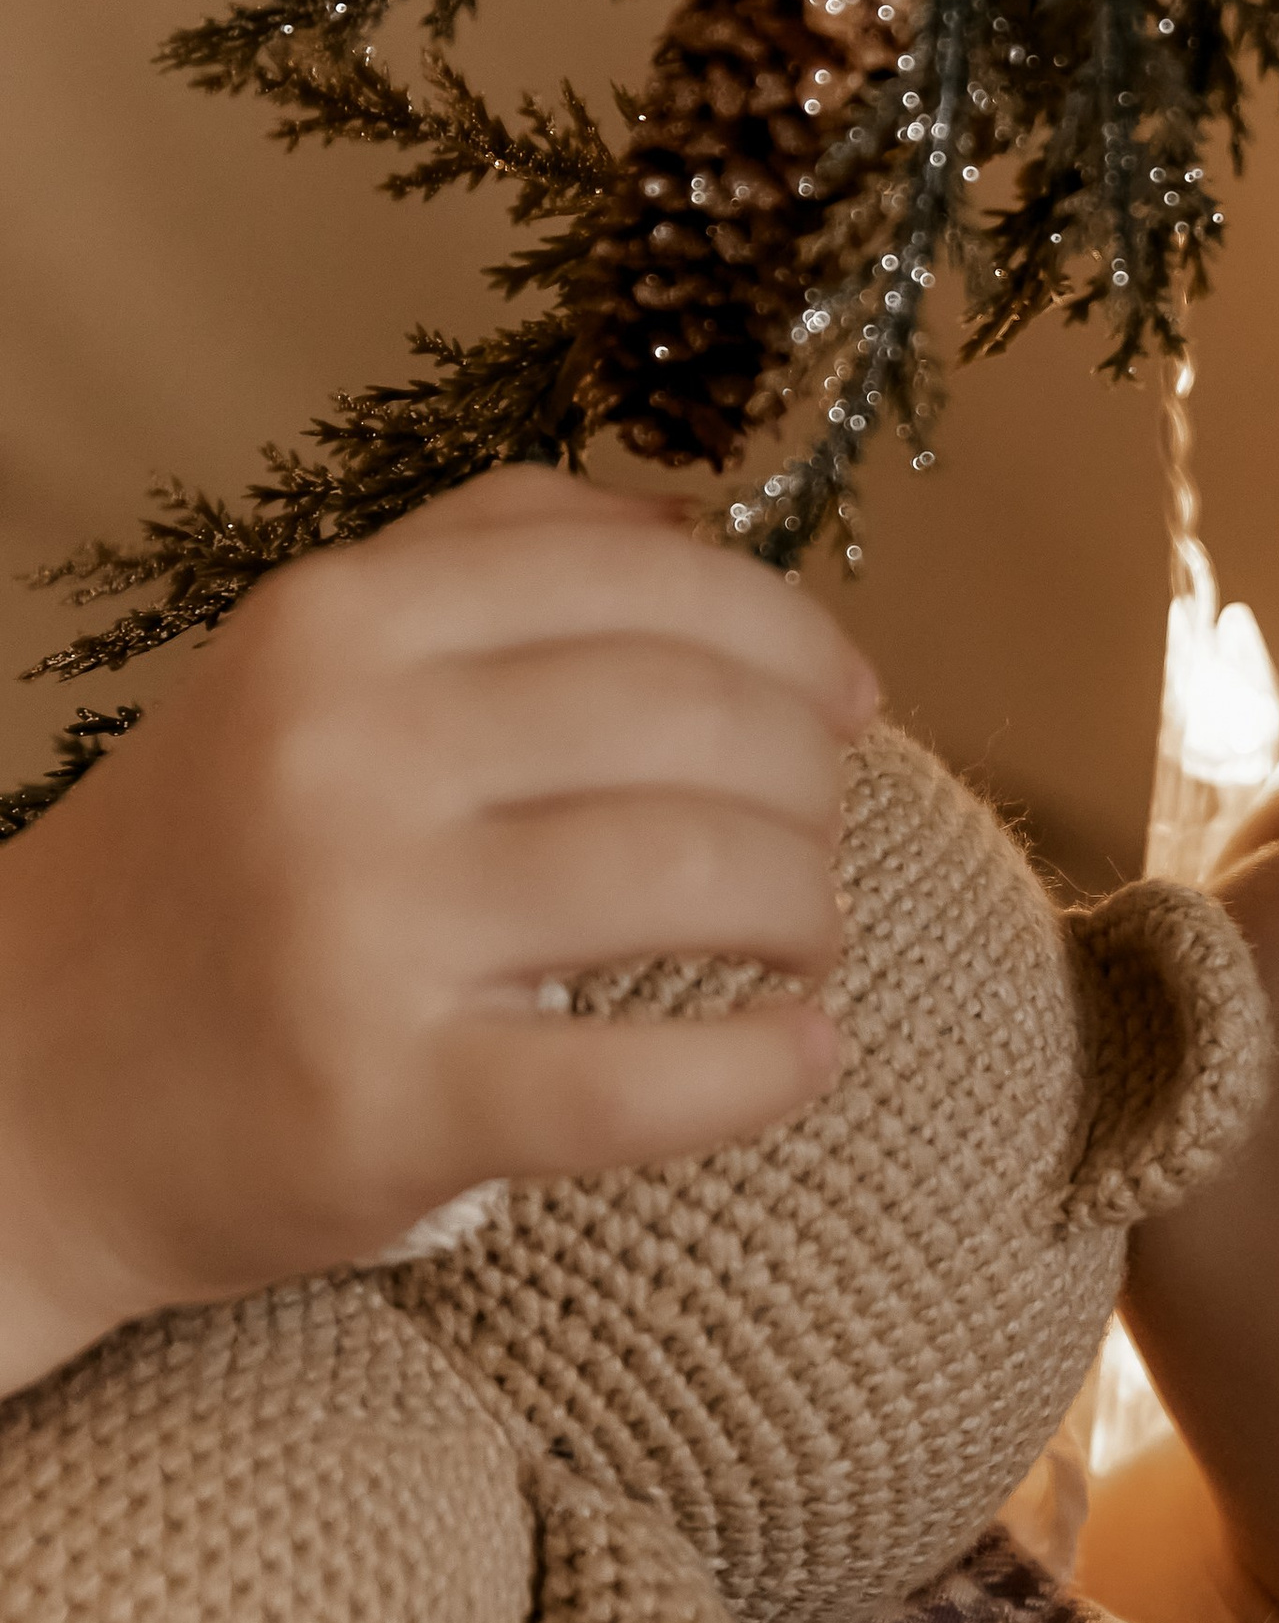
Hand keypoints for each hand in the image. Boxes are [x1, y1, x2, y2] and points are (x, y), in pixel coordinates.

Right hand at [0, 466, 875, 1391]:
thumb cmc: (211, 869)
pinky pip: (643, 1080)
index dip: (793, 636)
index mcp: (336, 624)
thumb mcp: (304, 668)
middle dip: (811, 784)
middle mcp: (344, 753)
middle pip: (693, 724)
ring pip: (693, 876)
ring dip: (805, 908)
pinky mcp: (391, 1102)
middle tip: (824, 838)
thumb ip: (485, 565)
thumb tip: (699, 521)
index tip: (850, 701)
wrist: (16, 1084)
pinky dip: (764, 1068)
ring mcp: (362, 928)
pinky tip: (809, 1054)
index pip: (647, 583)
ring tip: (809, 938)